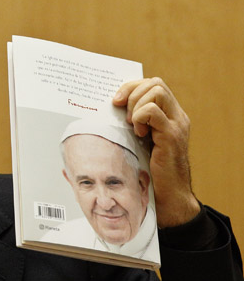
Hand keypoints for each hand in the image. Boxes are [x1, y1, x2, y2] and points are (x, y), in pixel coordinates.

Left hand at [113, 77, 200, 226]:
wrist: (169, 197)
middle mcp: (177, 117)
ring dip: (136, 106)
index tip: (116, 102)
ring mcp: (176, 125)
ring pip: (156, 91)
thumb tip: (104, 117)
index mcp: (169, 116)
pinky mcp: (171, 136)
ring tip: (133, 127)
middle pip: (156, 83)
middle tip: (123, 114)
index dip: (131, 87)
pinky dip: (140, 118)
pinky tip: (139, 135)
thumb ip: (131, 128)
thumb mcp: (138, 144)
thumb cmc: (150, 173)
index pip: (153, 84)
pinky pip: (153, 112)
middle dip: (132, 93)